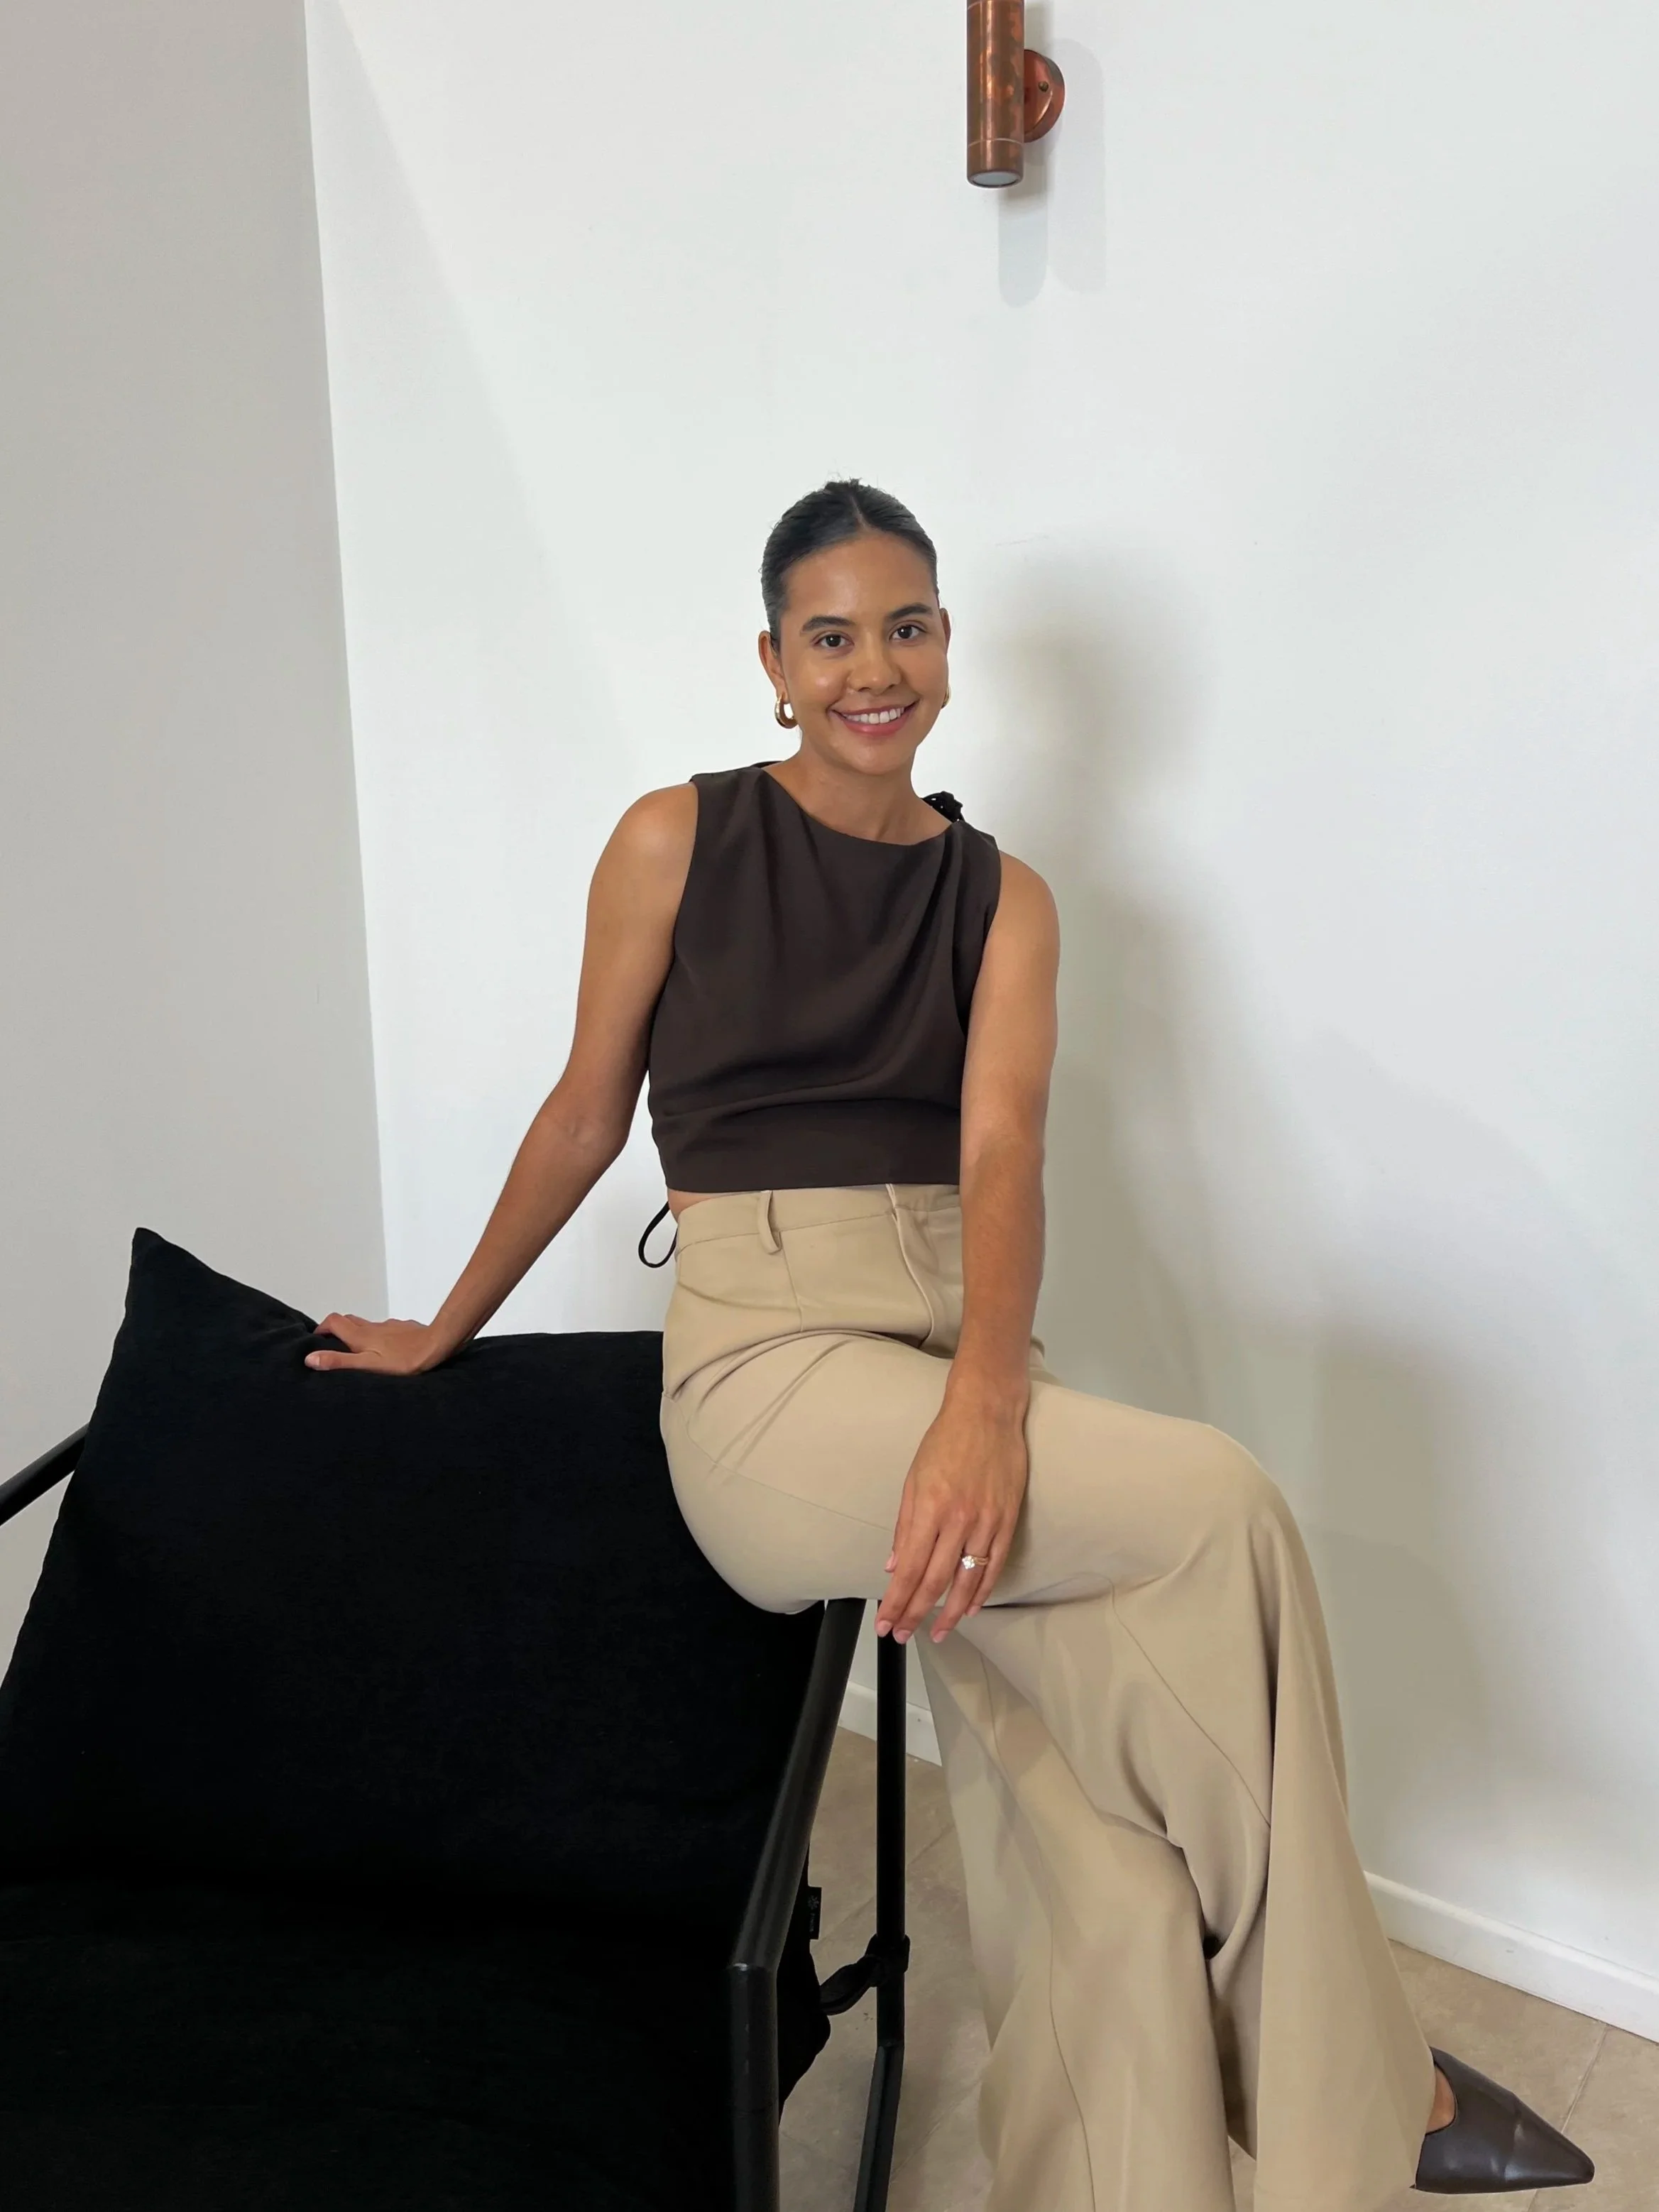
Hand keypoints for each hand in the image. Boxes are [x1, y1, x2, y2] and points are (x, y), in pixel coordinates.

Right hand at [304, 1315, 445, 1375]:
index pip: (334, 1321)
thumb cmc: (403, 1360)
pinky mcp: (405, 1329)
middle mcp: (373, 1327)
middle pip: (349, 1320)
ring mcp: (390, 1326)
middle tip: (333, 1342)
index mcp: (361, 1335)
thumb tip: (310, 1358)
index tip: (317, 1338)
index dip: (322, 1327)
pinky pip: (387, 1330)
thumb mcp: (367, 1365)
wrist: (436, 1346)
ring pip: (368, 1325)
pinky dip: (380, 1336)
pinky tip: (388, 1350)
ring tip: (360, 1350)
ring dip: (359, 1333)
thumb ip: (339, 1361)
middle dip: (337, 1328)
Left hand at [876, 1393, 1027, 1644]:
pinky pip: (994, 1565)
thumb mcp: (913, 1478)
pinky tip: (969, 1608)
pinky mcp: (1007, 1520)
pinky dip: (981, 1591)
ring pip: (967, 1580)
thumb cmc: (945, 1441)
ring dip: (950, 1613)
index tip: (885, 1622)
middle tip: (902, 1634)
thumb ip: (904, 1526)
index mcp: (929, 1507)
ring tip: (937, 1634)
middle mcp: (958, 1519)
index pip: (910, 1568)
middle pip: (935, 1581)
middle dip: (916, 1613)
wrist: (987, 1413)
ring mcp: (986, 1521)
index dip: (897, 1601)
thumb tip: (894, 1566)